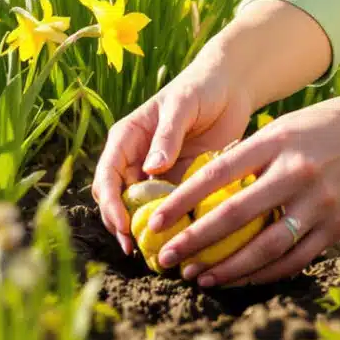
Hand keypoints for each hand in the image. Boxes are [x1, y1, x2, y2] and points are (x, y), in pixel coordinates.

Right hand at [92, 47, 255, 238]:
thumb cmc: (201, 87)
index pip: (107, 175)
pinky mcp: (179, 181)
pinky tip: (179, 239)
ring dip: (143, 228)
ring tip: (155, 251)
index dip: (110, 202)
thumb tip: (150, 169)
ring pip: (140, 208)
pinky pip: (168, 207)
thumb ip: (166, 135)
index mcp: (127, 137)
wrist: (231, 87)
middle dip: (120, 223)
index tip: (122, 226)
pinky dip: (169, 223)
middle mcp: (136, 157)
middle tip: (136, 248)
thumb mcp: (182, 105)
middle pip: (116, 198)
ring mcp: (156, 172)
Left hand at [141, 89, 339, 287]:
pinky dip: (265, 273)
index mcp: (275, 142)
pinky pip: (296, 258)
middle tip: (167, 259)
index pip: (217, 175)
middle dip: (196, 242)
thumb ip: (250, 156)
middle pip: (236, 216)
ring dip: (228, 268)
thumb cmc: (325, 126)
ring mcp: (321, 201)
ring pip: (265, 247)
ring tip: (199, 278)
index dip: (183, 201)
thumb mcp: (284, 128)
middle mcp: (297, 172)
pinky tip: (241, 280)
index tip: (156, 221)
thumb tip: (204, 188)